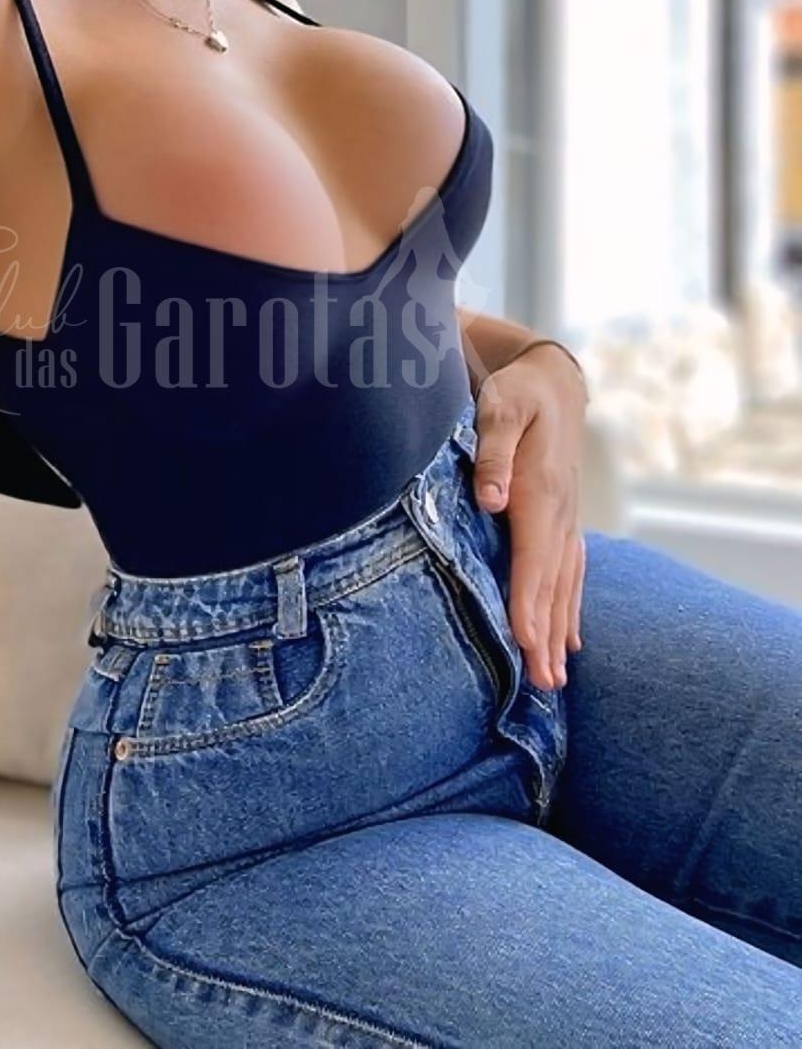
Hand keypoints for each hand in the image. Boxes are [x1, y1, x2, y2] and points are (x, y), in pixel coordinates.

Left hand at [471, 347, 587, 690]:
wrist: (553, 378)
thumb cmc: (517, 392)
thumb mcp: (499, 408)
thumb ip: (493, 451)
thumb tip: (491, 499)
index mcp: (542, 490)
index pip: (534, 558)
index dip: (529, 603)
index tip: (525, 644)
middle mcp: (561, 511)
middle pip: (553, 582)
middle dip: (547, 635)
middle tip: (544, 684)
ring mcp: (567, 516)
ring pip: (565, 583)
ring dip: (560, 630)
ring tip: (556, 678)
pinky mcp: (564, 517)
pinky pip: (569, 570)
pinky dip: (569, 606)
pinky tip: (569, 638)